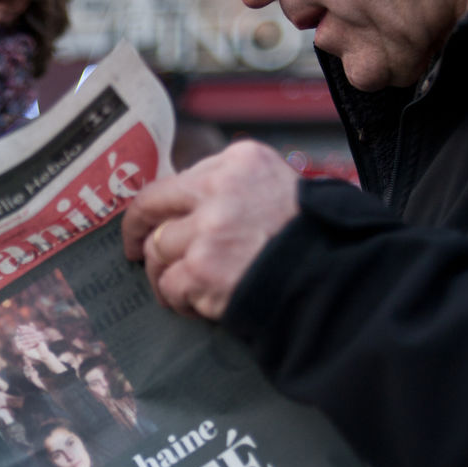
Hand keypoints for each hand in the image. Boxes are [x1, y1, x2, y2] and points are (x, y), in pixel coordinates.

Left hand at [121, 140, 299, 318]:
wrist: (333, 276)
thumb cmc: (308, 237)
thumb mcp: (275, 186)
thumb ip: (231, 188)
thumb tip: (182, 206)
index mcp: (239, 162)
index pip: (177, 180)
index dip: (156, 205)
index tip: (148, 219)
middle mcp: (219, 190)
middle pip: (152, 209)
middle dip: (136, 232)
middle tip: (134, 252)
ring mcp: (209, 231)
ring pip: (157, 250)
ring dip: (165, 273)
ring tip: (185, 287)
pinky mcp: (203, 270)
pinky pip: (169, 285)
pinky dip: (178, 300)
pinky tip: (198, 304)